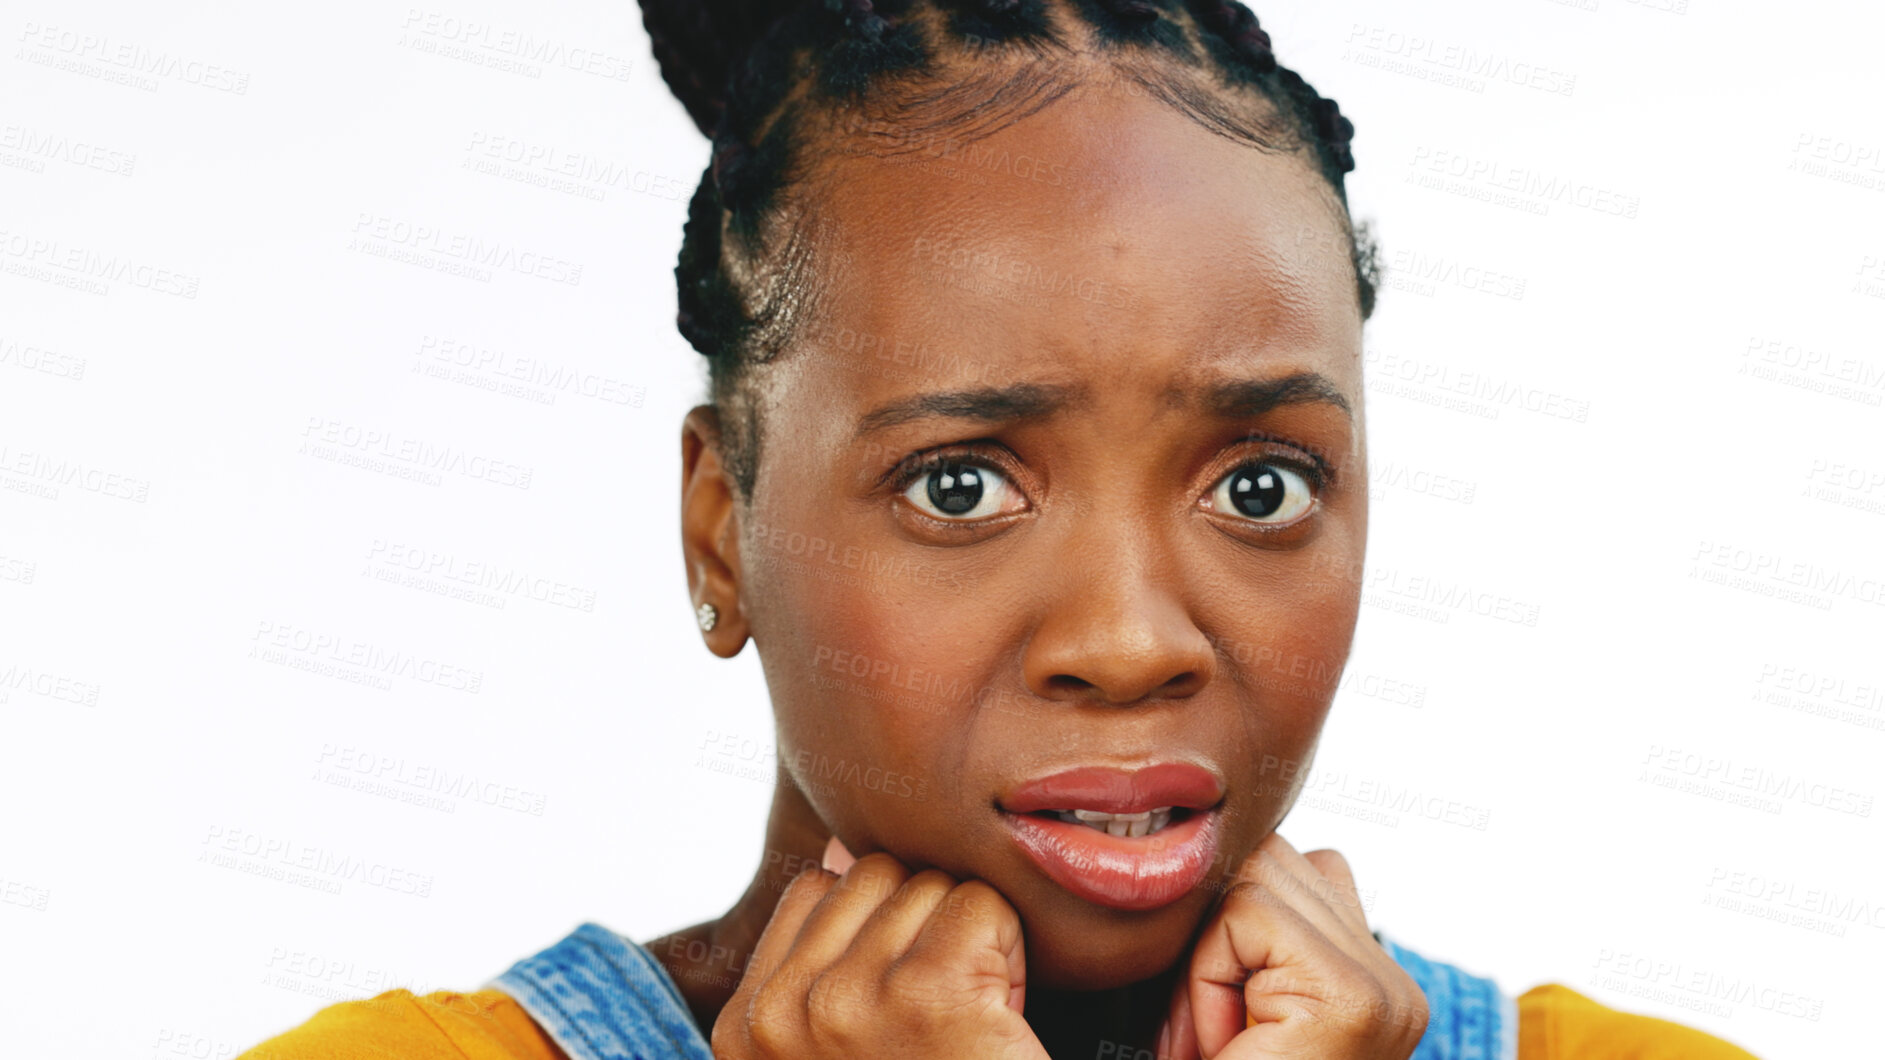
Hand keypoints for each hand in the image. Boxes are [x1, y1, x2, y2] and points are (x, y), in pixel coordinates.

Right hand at [712, 837, 1049, 1059]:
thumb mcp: (844, 1045)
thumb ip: (824, 954)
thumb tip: (839, 849)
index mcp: (746, 1033)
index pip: (814, 891)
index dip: (880, 931)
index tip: (905, 1008)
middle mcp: (781, 1016)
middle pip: (874, 876)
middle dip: (924, 927)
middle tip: (948, 1020)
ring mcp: (846, 1003)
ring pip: (930, 885)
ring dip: (972, 943)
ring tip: (971, 1029)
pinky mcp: (926, 994)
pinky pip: (980, 904)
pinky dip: (1009, 953)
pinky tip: (1000, 1024)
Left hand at [1160, 833, 1427, 1059]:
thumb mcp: (1239, 1003)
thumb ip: (1247, 936)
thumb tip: (1200, 844)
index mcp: (1373, 978)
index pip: (1296, 870)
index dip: (1225, 923)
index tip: (1205, 1011)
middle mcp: (1391, 979)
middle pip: (1273, 860)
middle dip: (1211, 928)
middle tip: (1194, 1027)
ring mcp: (1383, 985)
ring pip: (1253, 876)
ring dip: (1206, 959)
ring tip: (1213, 1041)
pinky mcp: (1351, 994)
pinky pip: (1245, 912)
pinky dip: (1205, 975)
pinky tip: (1222, 1044)